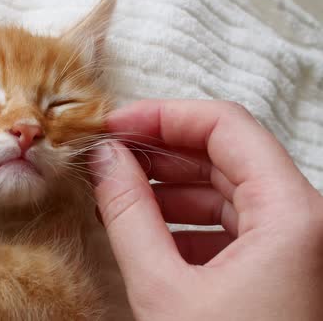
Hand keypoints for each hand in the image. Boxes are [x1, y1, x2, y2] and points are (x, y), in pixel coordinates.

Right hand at [90, 100, 322, 319]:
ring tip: (118, 195)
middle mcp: (304, 220)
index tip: (115, 125)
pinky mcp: (279, 267)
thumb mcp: (162, 289)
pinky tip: (146, 232)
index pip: (227, 125)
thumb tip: (105, 157)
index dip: (163, 117)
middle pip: (227, 154)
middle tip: (109, 156)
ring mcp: (294, 244)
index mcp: (291, 215)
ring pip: (228, 189)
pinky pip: (232, 224)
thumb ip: (129, 213)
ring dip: (169, 188)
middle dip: (161, 152)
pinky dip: (186, 222)